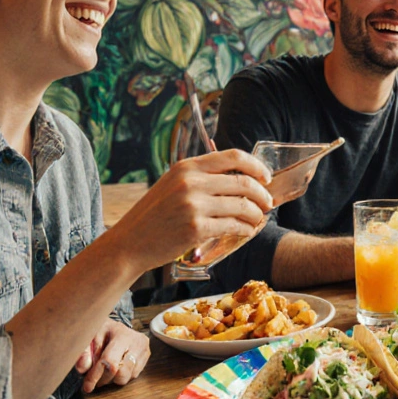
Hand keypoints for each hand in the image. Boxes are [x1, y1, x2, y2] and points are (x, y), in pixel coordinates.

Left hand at [77, 319, 150, 392]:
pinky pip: (134, 375)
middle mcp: (137, 342)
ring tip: (106, 368)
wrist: (114, 325)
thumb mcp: (89, 337)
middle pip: (121, 373)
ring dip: (113, 378)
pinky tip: (116, 366)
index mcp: (121, 335)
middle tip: (96, 376)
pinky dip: (122, 375)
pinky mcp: (147, 355)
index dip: (97, 376)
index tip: (87, 387)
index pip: (110, 361)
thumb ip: (84, 352)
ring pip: (128, 377)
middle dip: (105, 379)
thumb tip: (83, 369)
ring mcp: (144, 348)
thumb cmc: (100, 332)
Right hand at [107, 149, 274, 273]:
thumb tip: (239, 176)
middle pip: (243, 181)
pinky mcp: (196, 228)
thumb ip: (201, 177)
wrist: (129, 242)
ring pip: (242, 205)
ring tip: (258, 219)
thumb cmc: (154, 215)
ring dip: (256, 214)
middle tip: (268, 203)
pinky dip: (246, 228)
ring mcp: (193, 205)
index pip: (233, 156)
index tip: (266, 177)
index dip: (256, 166)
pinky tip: (247, 230)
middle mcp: (191, 182)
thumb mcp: (173, 184)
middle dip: (262, 194)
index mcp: (187, 166)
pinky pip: (233, 225)